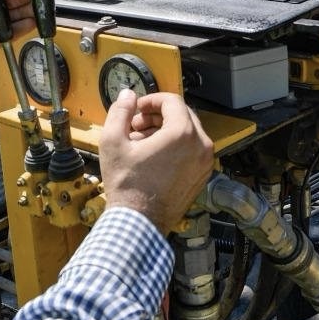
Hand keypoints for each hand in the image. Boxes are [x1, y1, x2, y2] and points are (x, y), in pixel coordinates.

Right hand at [100, 90, 214, 233]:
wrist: (139, 223)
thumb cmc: (127, 186)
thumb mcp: (113, 142)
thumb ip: (121, 111)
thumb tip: (127, 95)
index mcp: (183, 134)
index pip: (171, 101)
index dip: (151, 100)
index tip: (137, 109)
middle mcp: (201, 146)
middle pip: (182, 115)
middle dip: (157, 116)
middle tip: (136, 125)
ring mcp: (204, 163)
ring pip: (187, 133)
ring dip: (165, 131)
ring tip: (140, 142)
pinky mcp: (202, 177)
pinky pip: (192, 151)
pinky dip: (175, 147)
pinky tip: (152, 157)